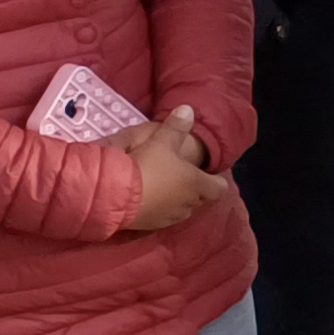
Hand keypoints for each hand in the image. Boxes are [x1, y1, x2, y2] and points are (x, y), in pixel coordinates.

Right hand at [113, 108, 227, 231]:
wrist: (114, 194)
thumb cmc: (146, 166)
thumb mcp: (161, 142)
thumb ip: (176, 127)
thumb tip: (189, 108)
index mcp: (196, 184)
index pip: (219, 187)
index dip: (216, 180)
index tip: (210, 173)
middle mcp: (188, 204)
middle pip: (199, 198)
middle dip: (194, 188)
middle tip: (183, 176)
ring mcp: (170, 217)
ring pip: (181, 209)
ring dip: (177, 199)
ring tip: (164, 187)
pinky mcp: (152, 226)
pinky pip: (162, 217)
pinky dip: (160, 209)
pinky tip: (147, 199)